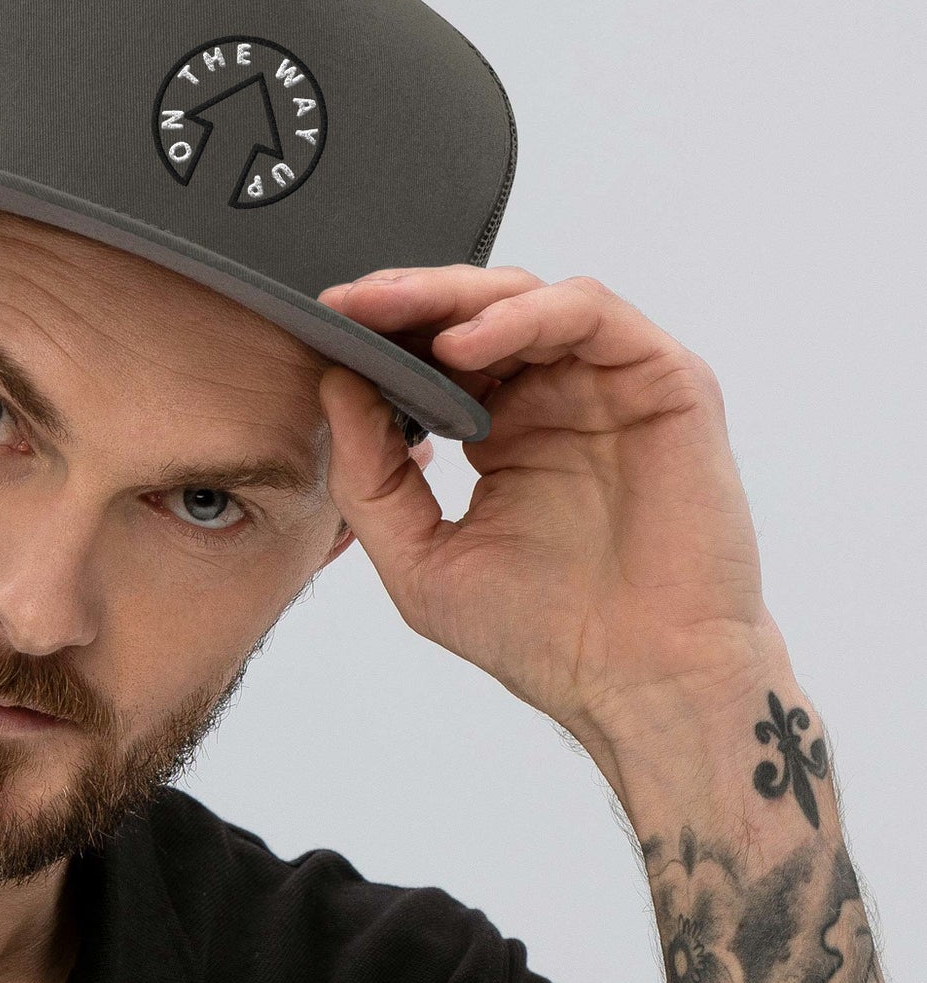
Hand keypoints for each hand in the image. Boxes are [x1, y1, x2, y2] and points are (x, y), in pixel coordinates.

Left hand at [316, 266, 781, 758]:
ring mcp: (610, 388)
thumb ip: (369, 477)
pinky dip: (525, 314)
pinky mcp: (665, 383)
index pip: (436, 359)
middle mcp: (557, 401)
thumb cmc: (545, 635)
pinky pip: (592, 316)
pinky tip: (465, 343)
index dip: (379, 342)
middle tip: (345, 305)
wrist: (642, 684)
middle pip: (477, 315)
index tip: (318, 335)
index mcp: (503, 435)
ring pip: (529, 299)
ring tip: (391, 314)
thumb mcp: (418, 557)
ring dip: (455, 297)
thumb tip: (333, 387)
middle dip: (404, 302)